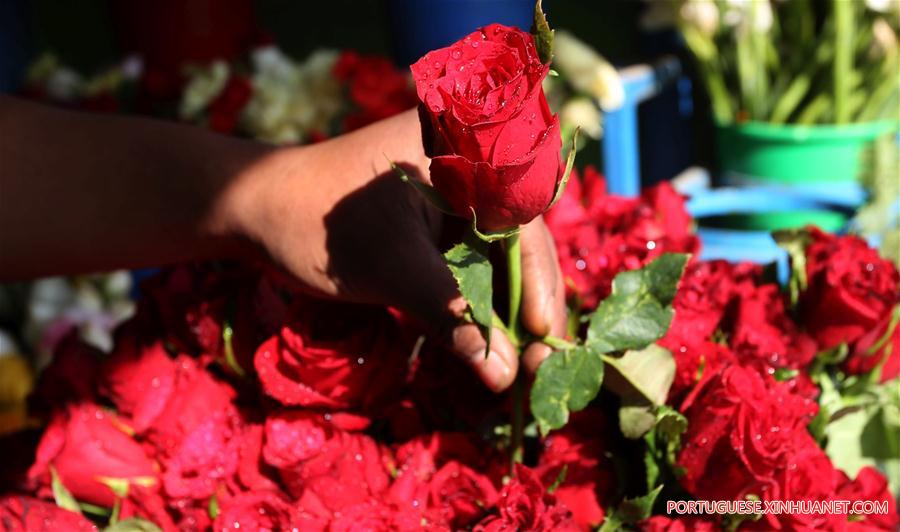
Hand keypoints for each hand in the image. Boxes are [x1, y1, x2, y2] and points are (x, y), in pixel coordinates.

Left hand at [227, 109, 566, 391]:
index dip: (541, 282)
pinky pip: (468, 269)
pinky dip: (477, 308)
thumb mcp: (391, 267)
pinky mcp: (432, 230)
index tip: (547, 337)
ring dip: (506, 315)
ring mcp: (451, 203)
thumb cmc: (319, 224)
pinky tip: (489, 347)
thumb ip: (451, 314)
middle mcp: (469, 173)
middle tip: (543, 365)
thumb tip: (504, 373)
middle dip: (529, 306)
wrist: (256, 212)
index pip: (523, 222)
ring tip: (522, 366)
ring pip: (495, 263)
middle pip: (517, 246)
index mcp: (467, 155)